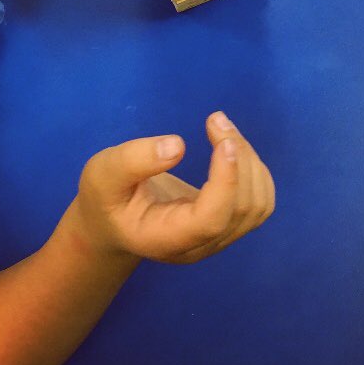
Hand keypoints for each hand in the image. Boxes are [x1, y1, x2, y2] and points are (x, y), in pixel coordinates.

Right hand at [76, 112, 274, 263]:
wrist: (113, 223)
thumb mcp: (103, 173)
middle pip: (242, 208)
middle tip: (215, 118)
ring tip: (222, 128)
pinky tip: (231, 147)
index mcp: (165, 239)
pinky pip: (260, 201)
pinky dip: (254, 169)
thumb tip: (178, 145)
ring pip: (258, 204)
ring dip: (249, 160)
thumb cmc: (106, 198)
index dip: (226, 181)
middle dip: (238, 157)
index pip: (211, 219)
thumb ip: (133, 161)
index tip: (223, 140)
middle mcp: (199, 246)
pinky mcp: (228, 226)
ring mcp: (217, 239)